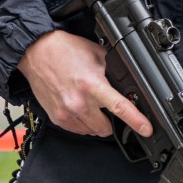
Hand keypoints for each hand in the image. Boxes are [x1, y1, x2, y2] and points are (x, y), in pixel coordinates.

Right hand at [17, 30, 151, 137]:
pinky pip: (78, 130)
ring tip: (89, 103)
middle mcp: (78, 102)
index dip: (136, 121)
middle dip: (112, 121)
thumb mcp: (96, 54)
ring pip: (93, 131)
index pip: (119, 107)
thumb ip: (113, 70)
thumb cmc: (64, 51)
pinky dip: (83, 123)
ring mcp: (66, 113)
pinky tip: (79, 107)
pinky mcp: (57, 118)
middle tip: (107, 107)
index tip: (146, 129)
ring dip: (96, 122)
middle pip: (106, 128)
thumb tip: (129, 83)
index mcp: (91, 84)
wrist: (36, 52)